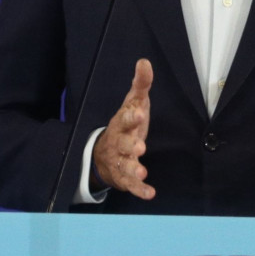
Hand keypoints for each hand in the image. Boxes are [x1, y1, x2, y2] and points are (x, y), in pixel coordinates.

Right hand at [92, 59, 155, 199]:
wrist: (104, 153)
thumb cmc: (125, 125)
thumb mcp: (133, 103)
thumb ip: (141, 85)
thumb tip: (144, 61)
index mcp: (122, 123)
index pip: (125, 118)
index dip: (131, 117)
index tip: (138, 114)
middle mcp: (119, 142)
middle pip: (123, 143)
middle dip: (130, 145)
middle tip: (140, 147)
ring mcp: (120, 160)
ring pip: (125, 165)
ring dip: (133, 169)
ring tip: (142, 171)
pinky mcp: (124, 177)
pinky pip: (131, 185)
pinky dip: (139, 190)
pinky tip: (150, 194)